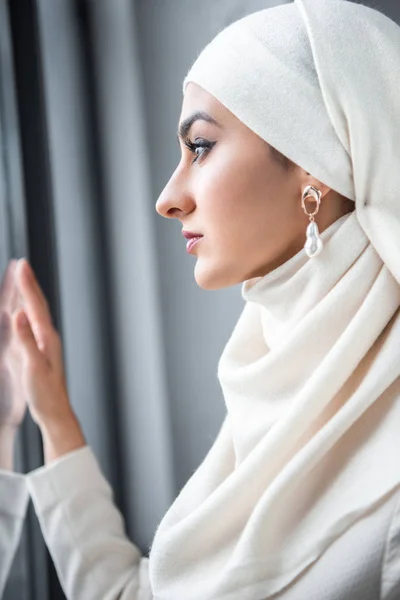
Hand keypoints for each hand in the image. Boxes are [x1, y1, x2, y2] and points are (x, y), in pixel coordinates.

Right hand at [11, 258, 73, 427]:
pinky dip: (20, 314)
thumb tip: (18, 315)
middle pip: (35, 304)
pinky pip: (25, 327)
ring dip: (24, 296)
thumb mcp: (32, 366)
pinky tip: (16, 312)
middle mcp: (46, 337)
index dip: (27, 284)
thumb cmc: (45, 393)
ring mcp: (40, 344)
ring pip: (31, 314)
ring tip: (19, 280)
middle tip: (21, 264)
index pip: (34, 305)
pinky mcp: (34, 352)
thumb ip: (25, 340)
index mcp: (46, 337)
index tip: (21, 265)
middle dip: (27, 284)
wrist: (53, 411)